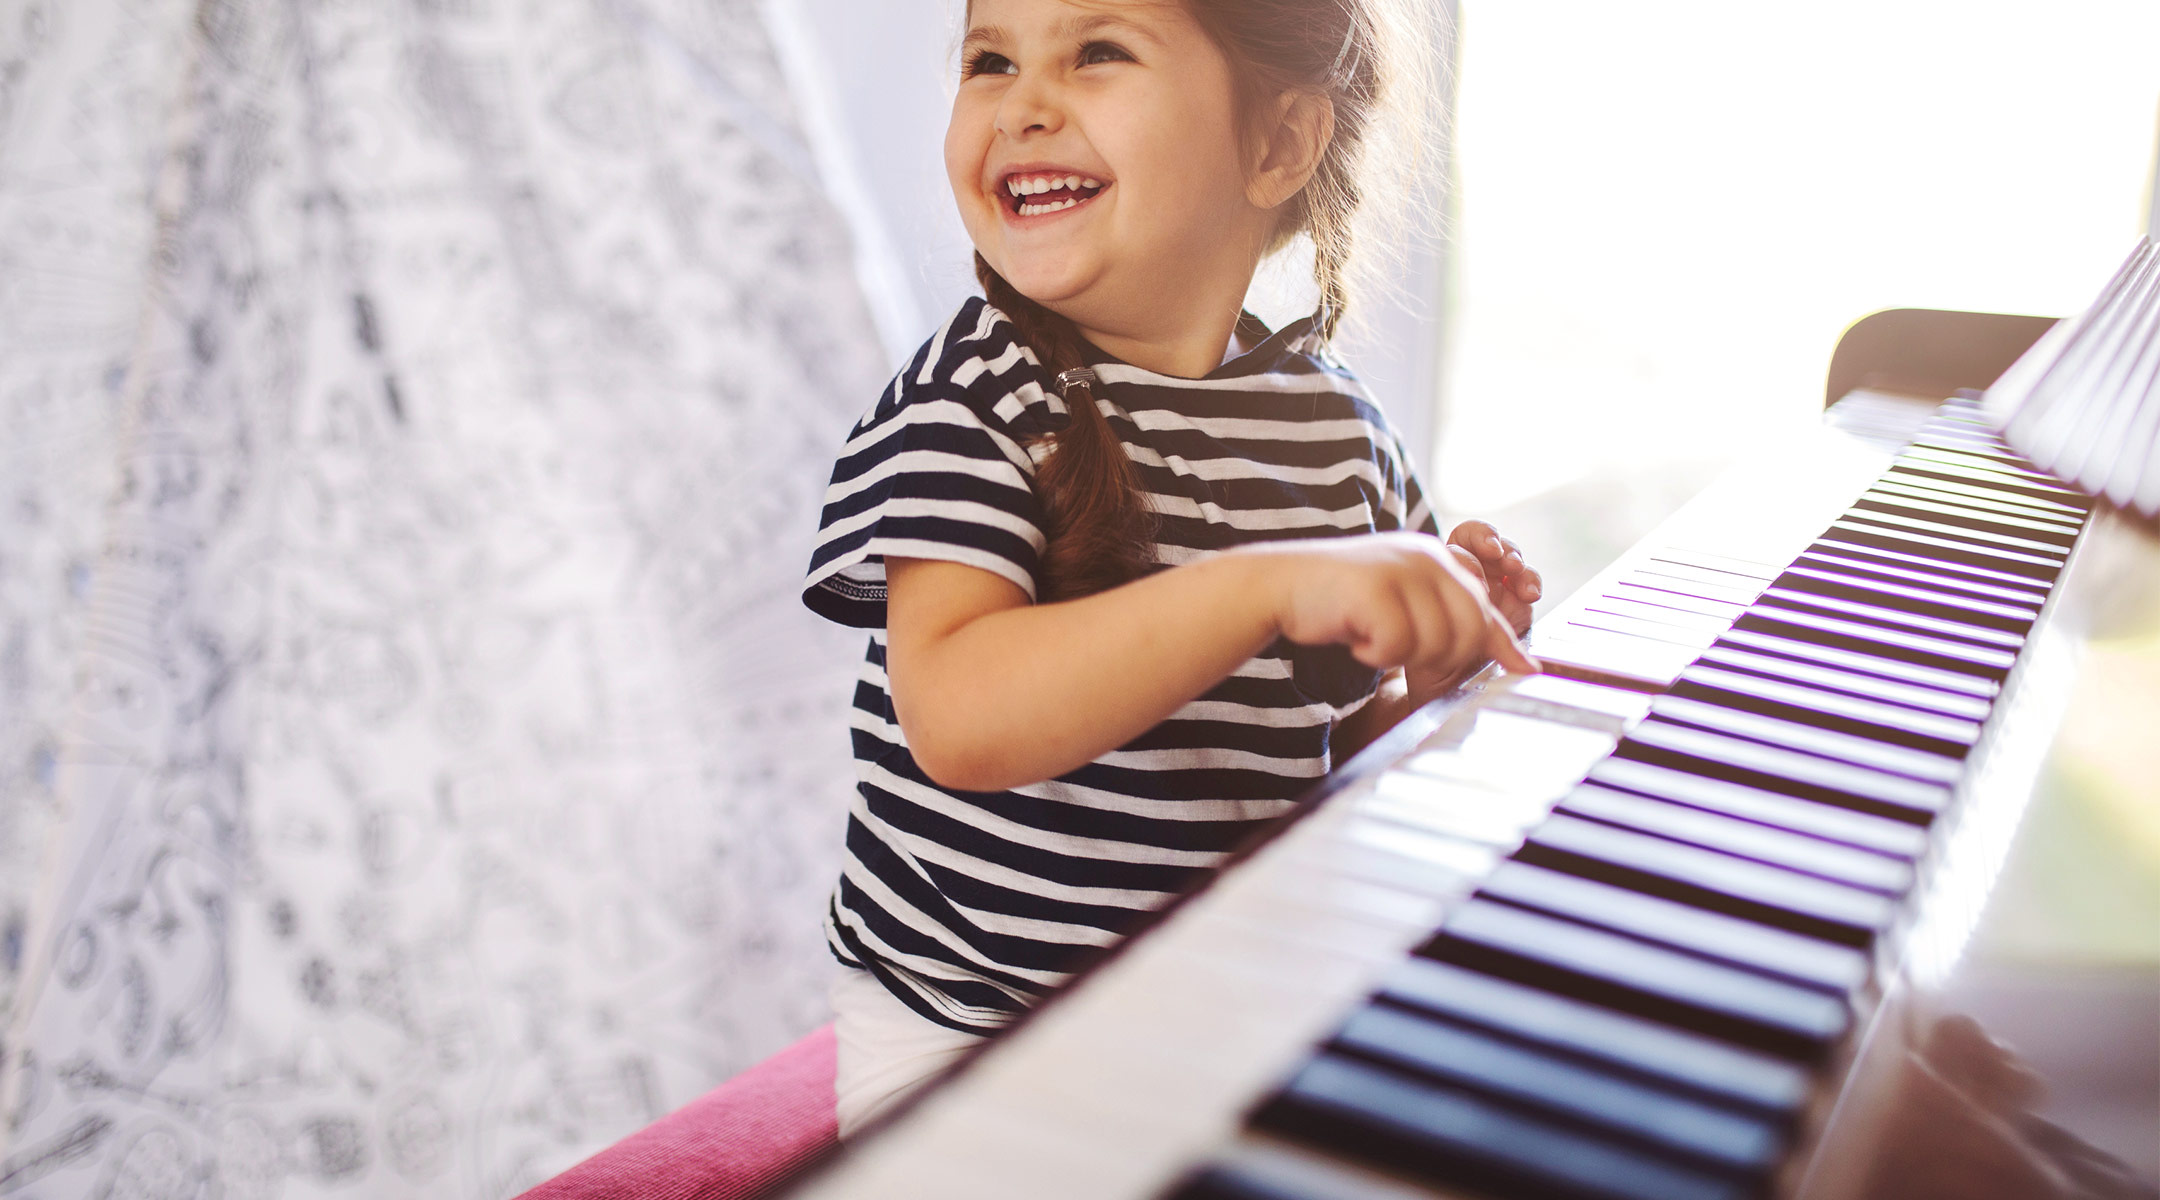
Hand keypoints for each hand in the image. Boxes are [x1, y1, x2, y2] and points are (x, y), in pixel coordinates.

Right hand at [1253, 532, 1538, 681]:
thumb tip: (1519, 662)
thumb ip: (1449, 618)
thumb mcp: (1402, 601)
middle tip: (1399, 653)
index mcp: (1437, 557)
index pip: (1484, 606)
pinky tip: (1355, 637)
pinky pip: (1397, 646)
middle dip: (1441, 658)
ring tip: (1372, 638)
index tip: (1527, 671)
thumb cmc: (1340, 601)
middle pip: (1469, 630)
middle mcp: (1427, 557)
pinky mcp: (1378, 588)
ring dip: (1401, 656)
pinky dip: (1374, 654)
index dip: (1504, 644)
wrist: (1278, 585)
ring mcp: (1402, 570)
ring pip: (1436, 642)